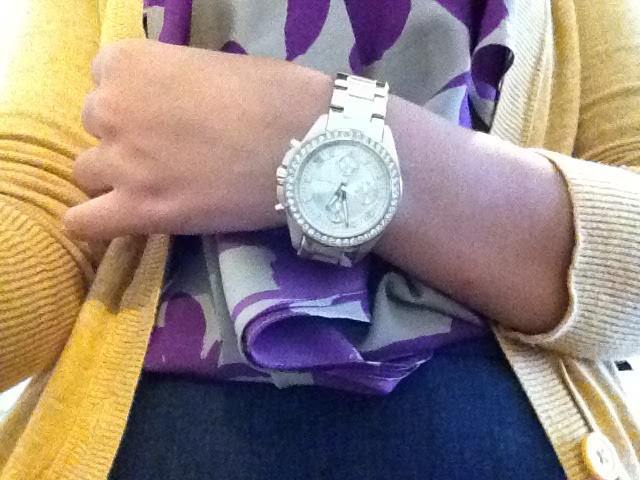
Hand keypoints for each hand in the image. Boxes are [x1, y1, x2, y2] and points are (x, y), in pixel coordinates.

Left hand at [64, 39, 330, 237]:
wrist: (308, 148)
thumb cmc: (276, 97)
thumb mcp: (214, 67)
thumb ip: (173, 81)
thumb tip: (171, 105)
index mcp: (127, 63)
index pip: (104, 80)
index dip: (137, 99)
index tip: (167, 113)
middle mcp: (111, 108)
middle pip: (95, 125)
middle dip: (128, 136)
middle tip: (172, 150)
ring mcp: (122, 163)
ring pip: (89, 173)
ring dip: (118, 177)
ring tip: (161, 185)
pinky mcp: (139, 211)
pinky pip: (83, 223)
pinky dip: (95, 223)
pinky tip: (120, 219)